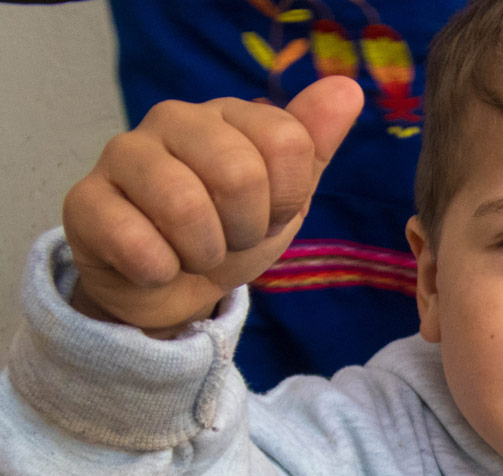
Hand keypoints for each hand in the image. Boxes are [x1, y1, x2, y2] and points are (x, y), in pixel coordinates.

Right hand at [62, 76, 363, 337]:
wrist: (173, 289)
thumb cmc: (230, 232)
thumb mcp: (284, 196)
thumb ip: (313, 145)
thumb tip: (347, 88)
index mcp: (228, 114)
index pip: (287, 142)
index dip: (284, 198)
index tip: (265, 213)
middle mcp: (172, 119)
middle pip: (239, 174)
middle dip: (244, 228)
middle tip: (227, 236)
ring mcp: (123, 155)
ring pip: (185, 207)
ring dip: (204, 252)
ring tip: (193, 252)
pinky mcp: (85, 202)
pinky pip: (138, 243)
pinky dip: (161, 271)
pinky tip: (155, 265)